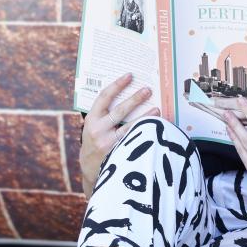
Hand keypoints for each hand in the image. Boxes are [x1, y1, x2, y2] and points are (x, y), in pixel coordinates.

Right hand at [80, 73, 159, 192]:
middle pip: (119, 110)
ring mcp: (108, 143)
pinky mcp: (118, 154)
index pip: (103, 97)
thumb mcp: (92, 127)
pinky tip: (156, 128)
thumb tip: (124, 94)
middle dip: (135, 99)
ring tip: (157, 108)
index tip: (129, 76)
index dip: (117, 85)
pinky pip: (134, 141)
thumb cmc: (95, 143)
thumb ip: (103, 114)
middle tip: (148, 89)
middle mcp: (97, 130)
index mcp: (91, 119)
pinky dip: (146, 133)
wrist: (90, 170)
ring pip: (130, 126)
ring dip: (145, 116)